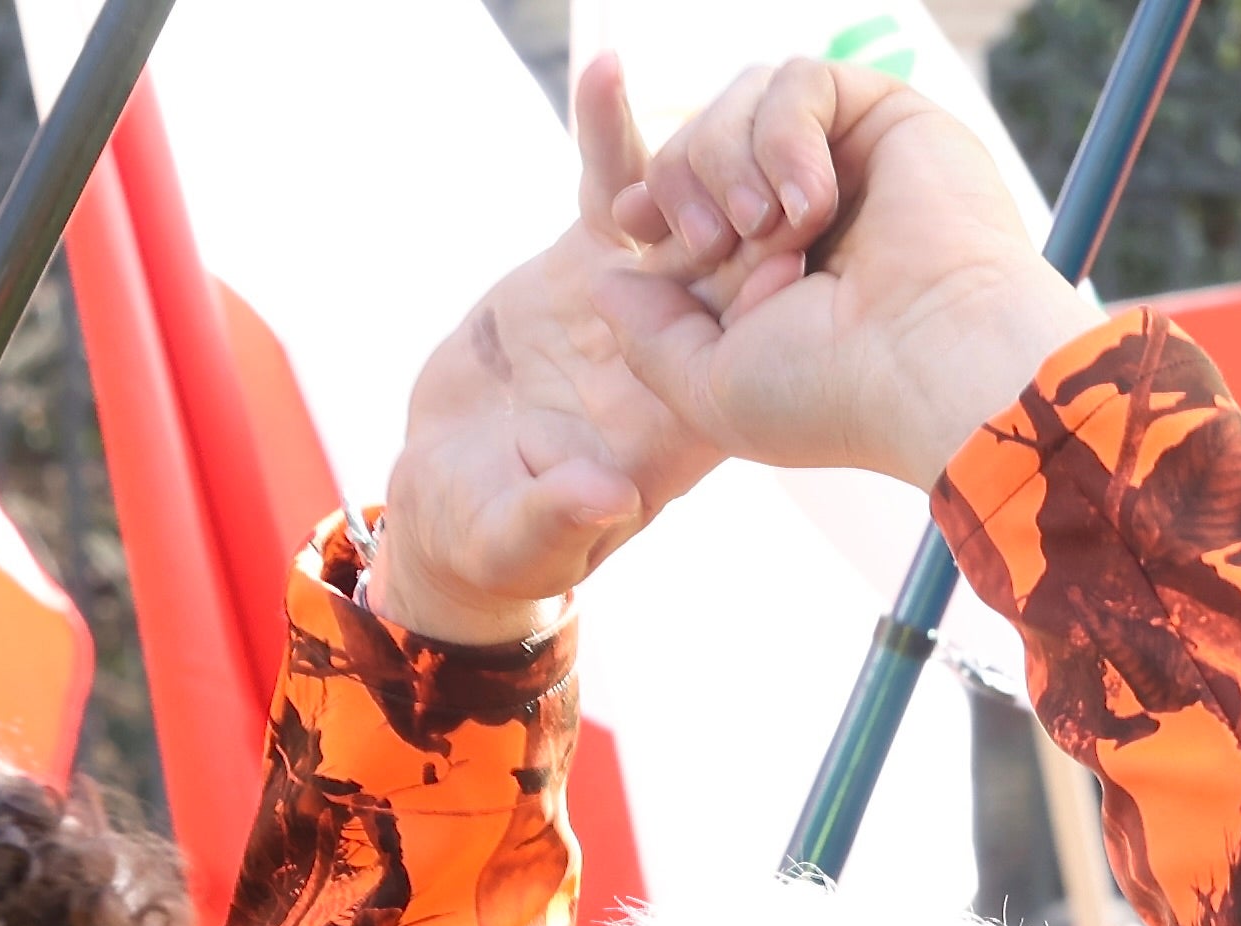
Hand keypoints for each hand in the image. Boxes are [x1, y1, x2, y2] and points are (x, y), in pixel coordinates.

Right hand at [364, 69, 724, 648]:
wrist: (448, 492)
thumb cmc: (488, 539)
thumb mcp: (514, 538)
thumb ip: (558, 518)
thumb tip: (605, 497)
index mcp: (681, 424)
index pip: (740, 359)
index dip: (764, 313)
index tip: (792, 262)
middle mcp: (675, 353)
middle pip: (730, 273)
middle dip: (756, 211)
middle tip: (778, 148)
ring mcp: (634, 301)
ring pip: (680, 216)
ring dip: (695, 159)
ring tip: (706, 95)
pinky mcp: (585, 264)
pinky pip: (603, 188)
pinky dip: (606, 136)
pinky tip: (607, 71)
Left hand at [589, 56, 1101, 486]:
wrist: (929, 368)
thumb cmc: (829, 393)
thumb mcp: (706, 386)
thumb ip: (647, 336)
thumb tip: (608, 279)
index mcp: (763, 271)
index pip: (684, 196)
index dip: (651, 195)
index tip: (633, 224)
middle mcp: (802, 213)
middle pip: (700, 140)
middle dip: (684, 179)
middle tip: (713, 242)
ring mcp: (845, 163)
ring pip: (743, 100)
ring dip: (731, 158)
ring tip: (769, 228)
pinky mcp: (886, 120)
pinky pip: (800, 82)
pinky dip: (784, 135)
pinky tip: (812, 203)